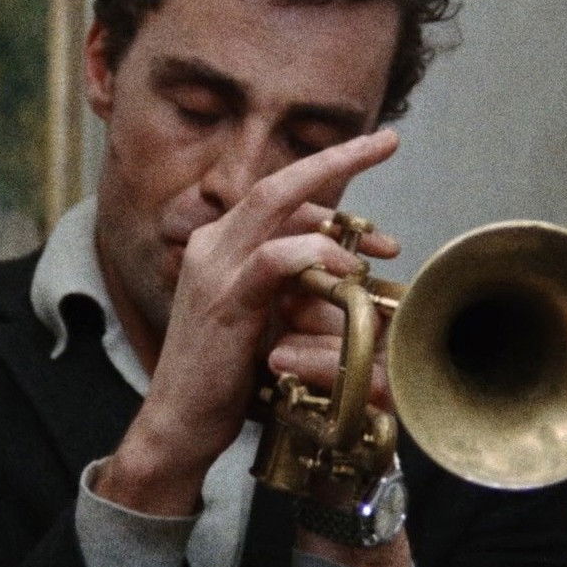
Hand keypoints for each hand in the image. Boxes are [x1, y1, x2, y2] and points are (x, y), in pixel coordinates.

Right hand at [97, 129, 399, 515]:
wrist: (178, 425)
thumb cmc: (225, 379)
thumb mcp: (265, 318)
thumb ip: (293, 287)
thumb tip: (346, 270)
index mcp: (219, 244)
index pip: (278, 195)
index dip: (327, 182)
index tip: (372, 171)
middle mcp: (210, 244)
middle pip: (279, 182)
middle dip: (337, 157)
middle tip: (387, 141)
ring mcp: (212, 269)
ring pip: (275, 206)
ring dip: (337, 215)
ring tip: (382, 242)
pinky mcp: (223, 301)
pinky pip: (273, 260)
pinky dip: (315, 257)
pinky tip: (348, 273)